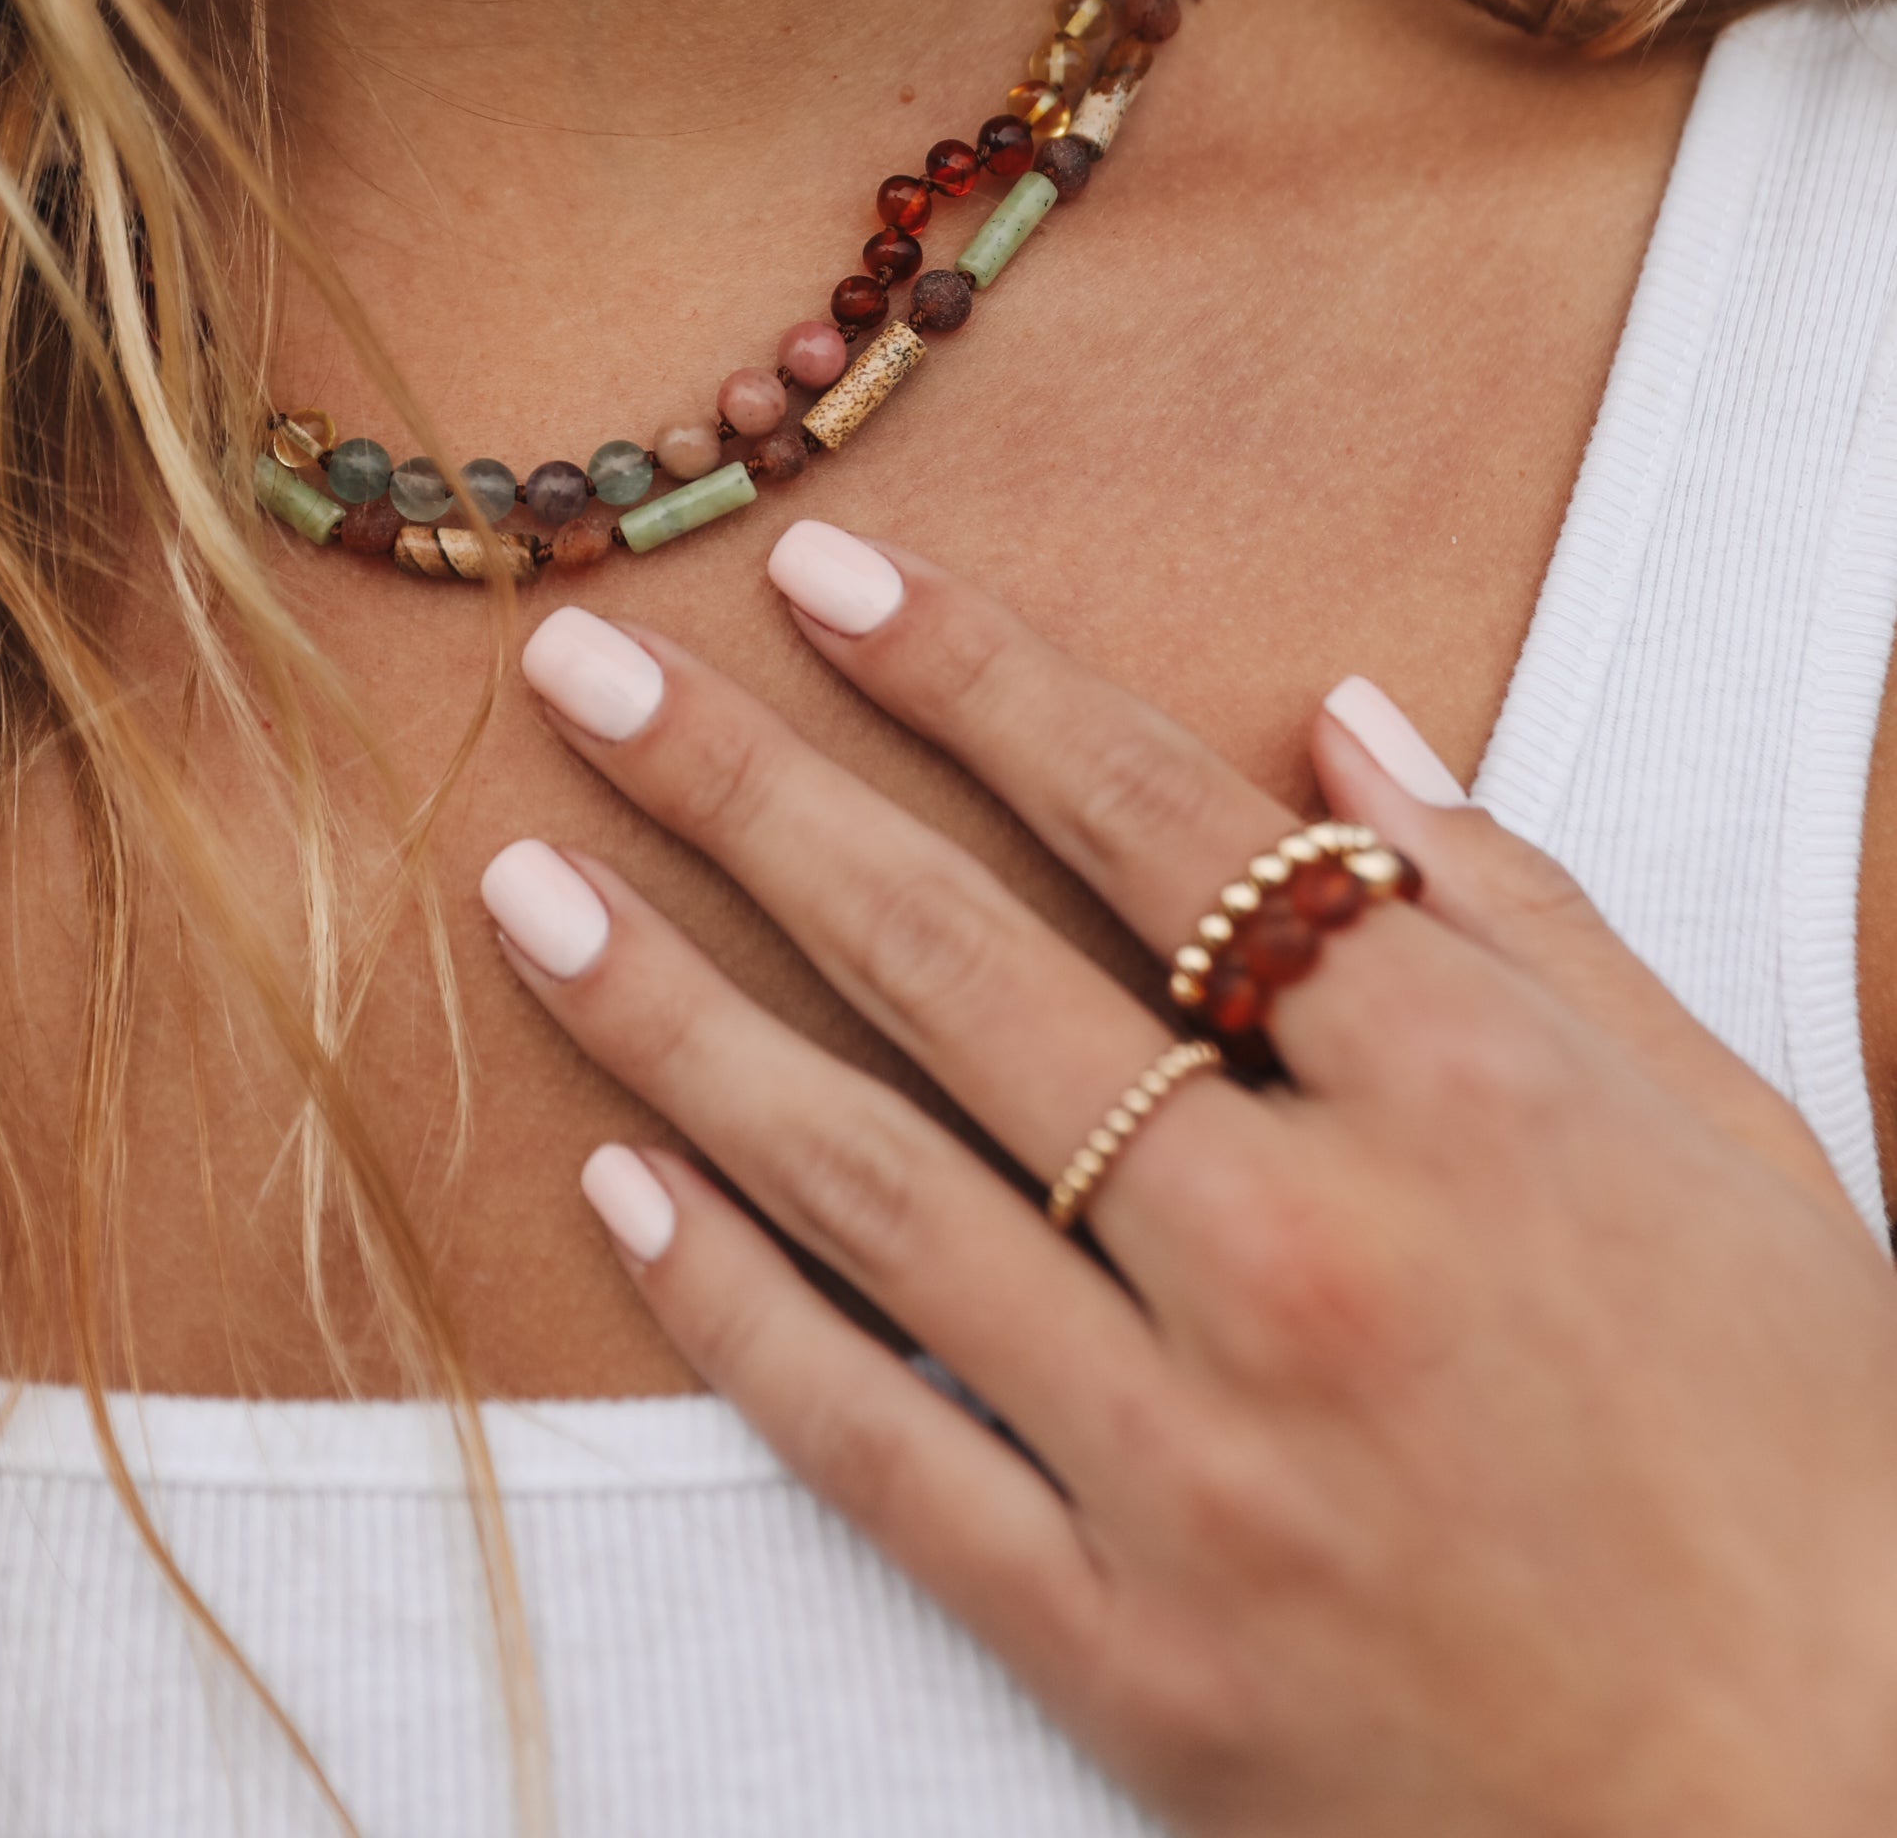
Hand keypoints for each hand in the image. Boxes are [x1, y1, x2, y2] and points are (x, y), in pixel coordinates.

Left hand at [480, 524, 1896, 1837]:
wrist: (1841, 1820)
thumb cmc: (1803, 1456)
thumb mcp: (1723, 1129)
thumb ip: (1520, 907)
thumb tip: (1343, 724)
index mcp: (1460, 1094)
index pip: (1146, 818)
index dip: (969, 675)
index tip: (825, 576)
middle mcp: (1299, 1252)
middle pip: (954, 965)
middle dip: (749, 792)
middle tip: (590, 673)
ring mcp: (1192, 1459)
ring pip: (866, 1184)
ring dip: (670, 1012)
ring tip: (524, 882)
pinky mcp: (1126, 1650)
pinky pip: (876, 1446)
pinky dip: (729, 1307)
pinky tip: (616, 1178)